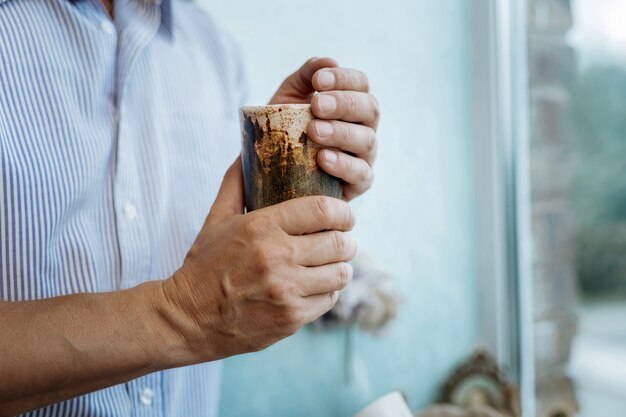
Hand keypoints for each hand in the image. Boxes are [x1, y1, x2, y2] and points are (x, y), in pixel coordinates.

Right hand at [159, 158, 356, 360]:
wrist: (188, 318)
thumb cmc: (205, 265)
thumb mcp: (216, 219)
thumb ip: (236, 182)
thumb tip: (246, 150)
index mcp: (261, 226)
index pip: (324, 210)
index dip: (343, 212)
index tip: (344, 215)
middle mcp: (277, 257)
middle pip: (340, 243)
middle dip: (345, 240)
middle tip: (340, 240)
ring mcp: (286, 291)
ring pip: (340, 273)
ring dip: (340, 267)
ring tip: (330, 264)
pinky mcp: (291, 318)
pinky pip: (329, 300)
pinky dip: (327, 292)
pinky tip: (315, 287)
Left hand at [270, 57, 378, 200]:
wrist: (270, 169)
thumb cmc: (284, 129)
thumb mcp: (289, 98)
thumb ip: (305, 76)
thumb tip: (329, 61)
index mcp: (351, 103)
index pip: (360, 83)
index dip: (344, 79)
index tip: (318, 81)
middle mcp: (364, 127)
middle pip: (370, 109)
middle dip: (344, 104)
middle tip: (317, 106)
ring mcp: (364, 156)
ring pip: (367, 140)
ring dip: (341, 133)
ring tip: (314, 131)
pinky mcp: (358, 184)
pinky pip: (361, 174)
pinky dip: (343, 165)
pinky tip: (323, 159)